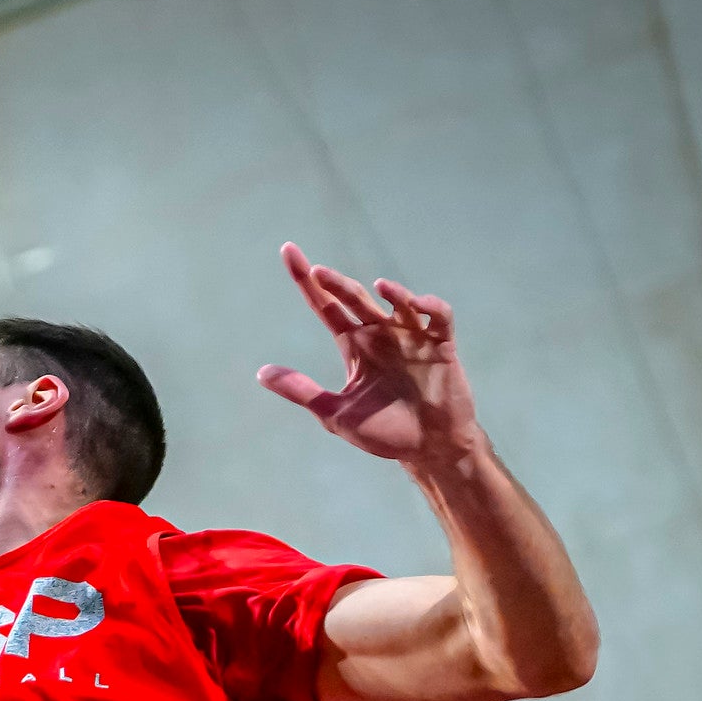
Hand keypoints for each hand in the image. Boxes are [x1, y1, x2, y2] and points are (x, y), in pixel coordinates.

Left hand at [259, 243, 481, 470]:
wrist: (429, 449)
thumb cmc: (384, 433)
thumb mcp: (335, 413)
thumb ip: (302, 391)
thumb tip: (261, 373)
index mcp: (354, 345)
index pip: (325, 306)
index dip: (307, 281)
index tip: (288, 252)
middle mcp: (380, 334)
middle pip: (354, 299)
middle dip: (337, 284)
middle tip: (319, 272)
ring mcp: (411, 337)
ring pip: (398, 302)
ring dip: (391, 292)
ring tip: (377, 287)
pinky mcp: (441, 345)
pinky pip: (438, 317)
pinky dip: (431, 306)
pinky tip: (417, 304)